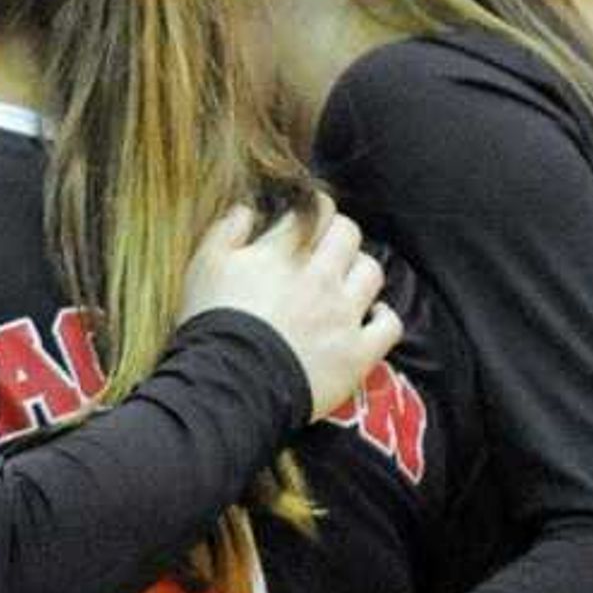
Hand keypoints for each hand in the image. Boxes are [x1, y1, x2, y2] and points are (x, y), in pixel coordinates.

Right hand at [178, 204, 398, 418]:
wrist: (229, 385)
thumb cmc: (210, 324)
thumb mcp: (203, 266)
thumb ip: (226, 230)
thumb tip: (247, 208)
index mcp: (281, 254)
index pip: (313, 211)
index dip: (315, 207)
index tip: (311, 212)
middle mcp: (320, 277)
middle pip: (348, 234)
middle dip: (338, 233)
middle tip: (327, 245)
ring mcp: (343, 315)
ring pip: (372, 271)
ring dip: (359, 269)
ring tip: (346, 279)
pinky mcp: (358, 352)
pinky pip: (389, 324)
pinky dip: (383, 316)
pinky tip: (370, 315)